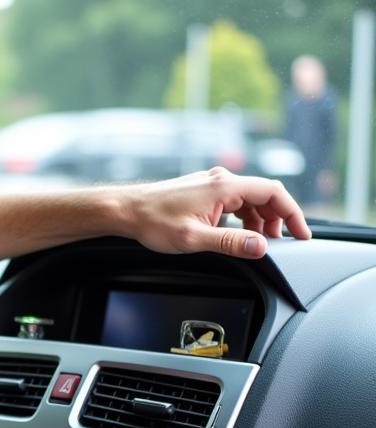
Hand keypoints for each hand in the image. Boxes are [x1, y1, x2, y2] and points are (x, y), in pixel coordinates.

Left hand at [124, 166, 310, 259]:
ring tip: (259, 242)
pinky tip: (238, 234)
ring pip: (249, 200)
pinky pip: (234, 202)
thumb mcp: (194, 239)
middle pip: (264, 196)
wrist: (127, 211)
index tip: (302, 233)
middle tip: (280, 243)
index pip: (273, 193)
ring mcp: (212, 185)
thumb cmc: (153, 222)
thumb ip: (231, 243)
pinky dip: (243, 218)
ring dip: (259, 220)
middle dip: (277, 219)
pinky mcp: (204, 192)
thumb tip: (260, 247)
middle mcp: (222, 180)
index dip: (293, 214)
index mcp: (225, 187)